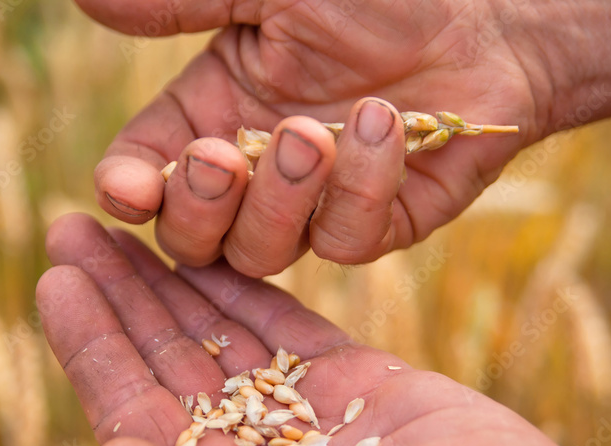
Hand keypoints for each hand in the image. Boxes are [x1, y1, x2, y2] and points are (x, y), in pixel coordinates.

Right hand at [75, 0, 545, 275]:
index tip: (125, 187)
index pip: (142, 177)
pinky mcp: (372, 228)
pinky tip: (382, 124)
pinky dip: (358, 189)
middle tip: (219, 158)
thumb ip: (183, 0)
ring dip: (278, 198)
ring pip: (259, 255)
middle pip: (190, 240)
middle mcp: (253, 175)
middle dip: (197, 207)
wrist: (486, 21)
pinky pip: (342, 243)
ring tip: (312, 133)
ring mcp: (312, 209)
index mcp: (210, 116)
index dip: (127, 192)